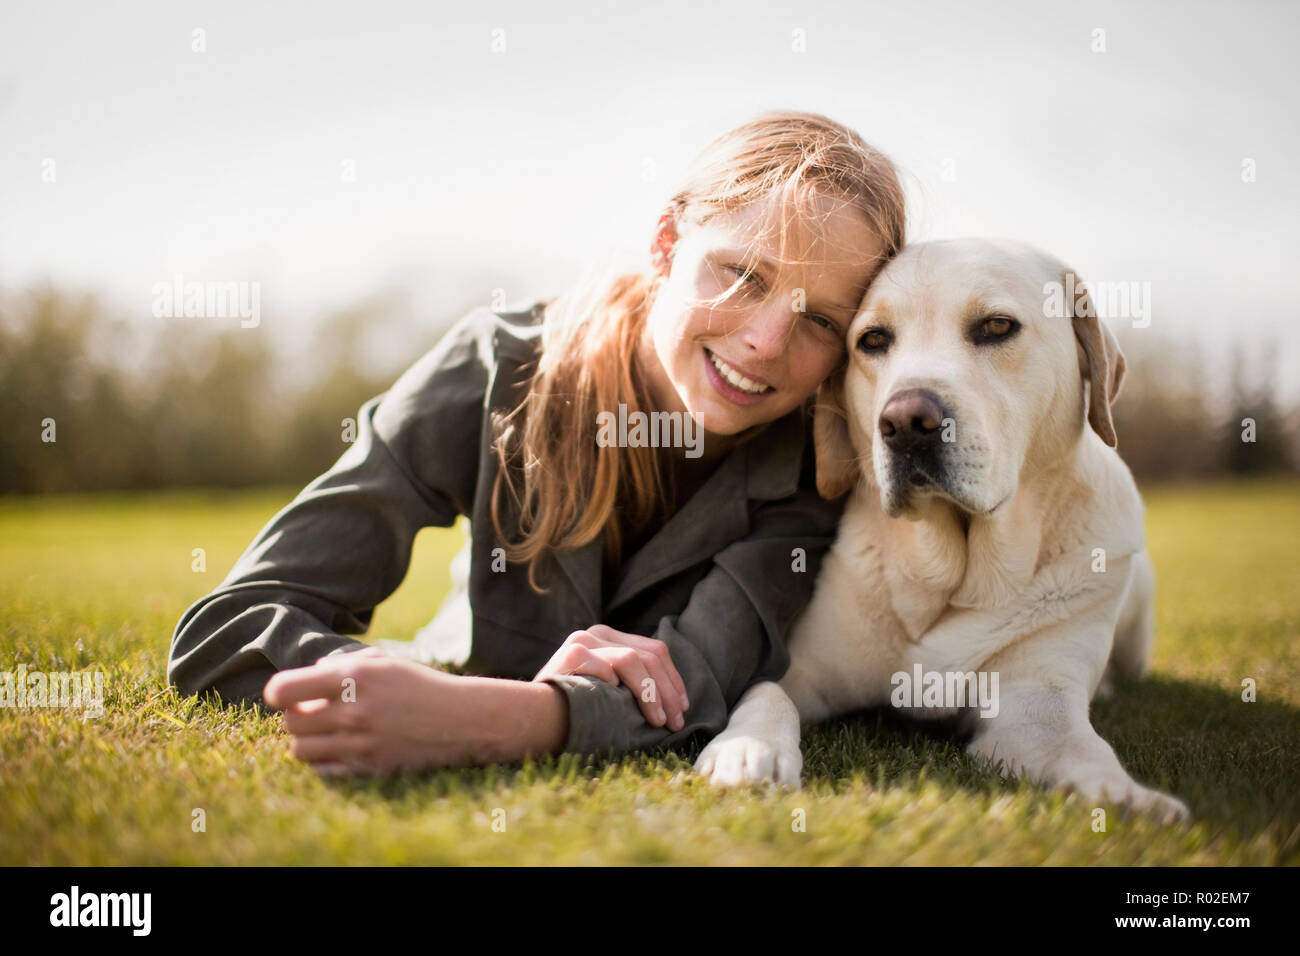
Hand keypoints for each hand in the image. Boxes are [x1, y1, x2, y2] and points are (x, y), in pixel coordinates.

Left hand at [264, 649, 490, 774]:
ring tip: (326, 731)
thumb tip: (309, 675)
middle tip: (315, 712)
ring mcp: (361, 743)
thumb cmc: (419, 685)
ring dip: (307, 740)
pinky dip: (322, 759)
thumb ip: (341, 663)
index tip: (285, 695)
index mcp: (354, 677)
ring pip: (300, 749)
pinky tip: (339, 747)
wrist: (460, 719)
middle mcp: (354, 711)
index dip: (277, 693)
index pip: (285, 690)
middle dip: (297, 716)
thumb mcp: (383, 661)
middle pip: (291, 722)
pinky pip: (321, 769)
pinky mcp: (368, 768)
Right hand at [533, 624, 689, 731]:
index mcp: (610, 638)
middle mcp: (597, 633)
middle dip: (668, 692)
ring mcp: (582, 641)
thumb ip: (631, 684)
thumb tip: (676, 704)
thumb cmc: (571, 707)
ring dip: (651, 694)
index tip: (683, 708)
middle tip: (675, 722)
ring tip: (657, 721)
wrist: (527, 712)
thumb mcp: (606, 690)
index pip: (656, 650)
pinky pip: (606, 668)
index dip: (674, 680)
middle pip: (651, 656)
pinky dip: (617, 687)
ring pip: (633, 660)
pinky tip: (618, 706)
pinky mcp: (571, 655)